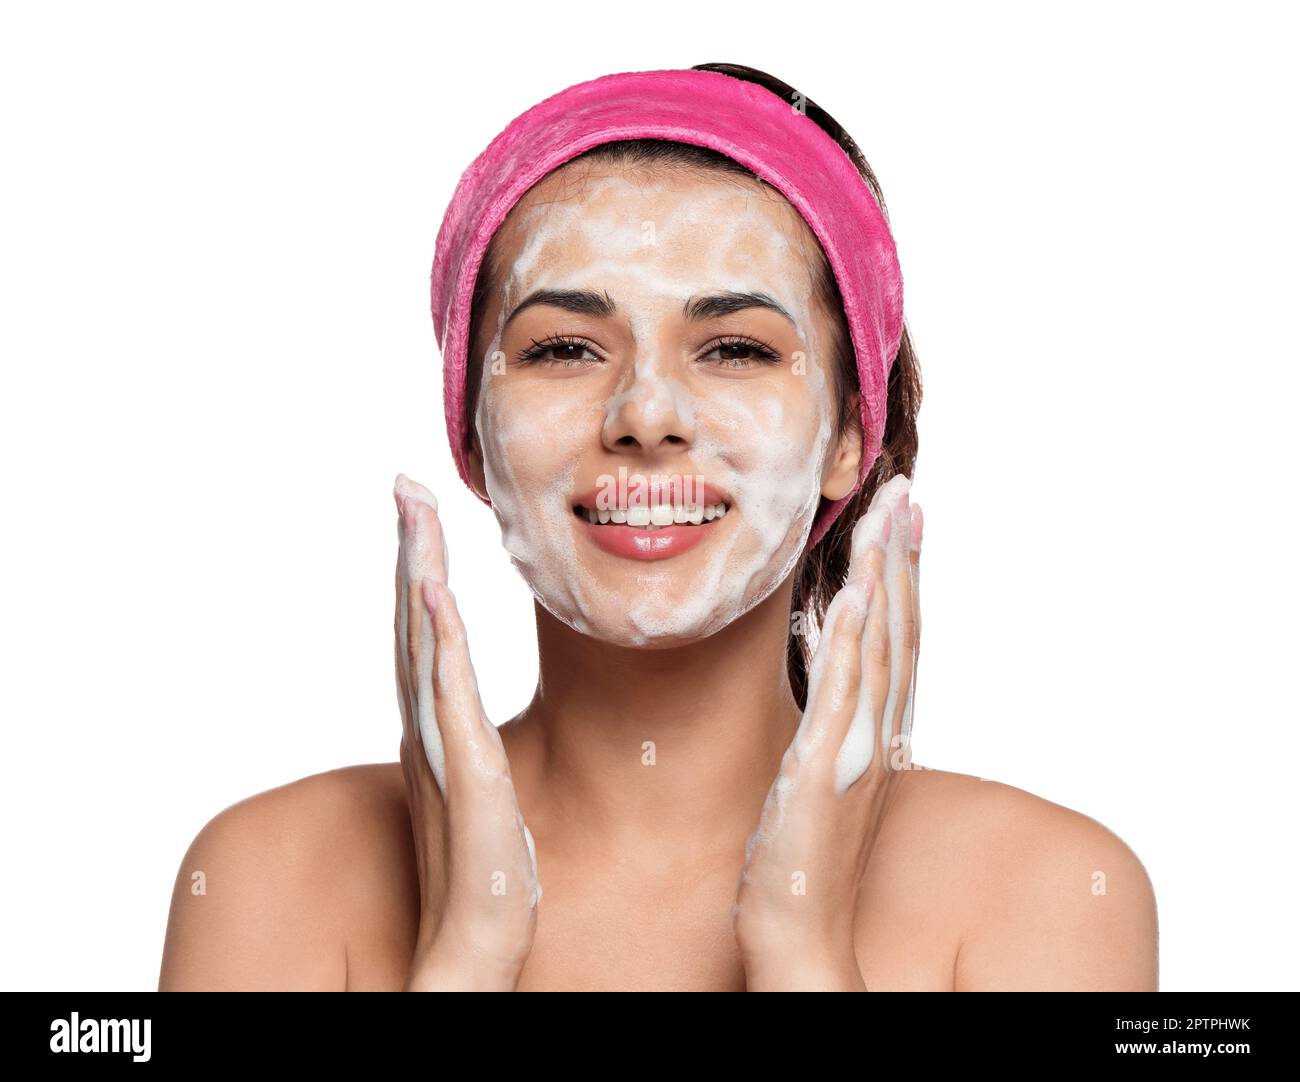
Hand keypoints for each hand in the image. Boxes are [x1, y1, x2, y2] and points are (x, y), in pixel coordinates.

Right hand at [392, 473, 540, 990]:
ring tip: (415, 514)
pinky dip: (438, 644)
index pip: (422, 633)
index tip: (419, 513)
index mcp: (433, 726)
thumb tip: (467, 712)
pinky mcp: (465, 775)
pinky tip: (434, 597)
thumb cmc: (481, 873)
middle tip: (405, 484)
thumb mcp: (478, 788)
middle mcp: (426, 728)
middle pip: (412, 622)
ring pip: (424, 644)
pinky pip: (449, 697)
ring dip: (417, 575)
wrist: (473, 946)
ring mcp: (441, 748)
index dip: (416, 570)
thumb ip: (467, 742)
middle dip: (409, 550)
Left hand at [732, 474, 922, 990]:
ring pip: (881, 647)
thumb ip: (827, 732)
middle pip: (901, 629)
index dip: (905, 577)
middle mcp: (876, 735)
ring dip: (889, 576)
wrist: (799, 936)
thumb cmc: (801, 862)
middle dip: (904, 557)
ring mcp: (854, 750)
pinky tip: (857, 591)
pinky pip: (843, 694)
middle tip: (907, 491)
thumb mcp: (817, 782)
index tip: (905, 521)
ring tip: (891, 513)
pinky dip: (855, 639)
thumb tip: (820, 692)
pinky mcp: (822, 770)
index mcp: (874, 734)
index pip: (898, 641)